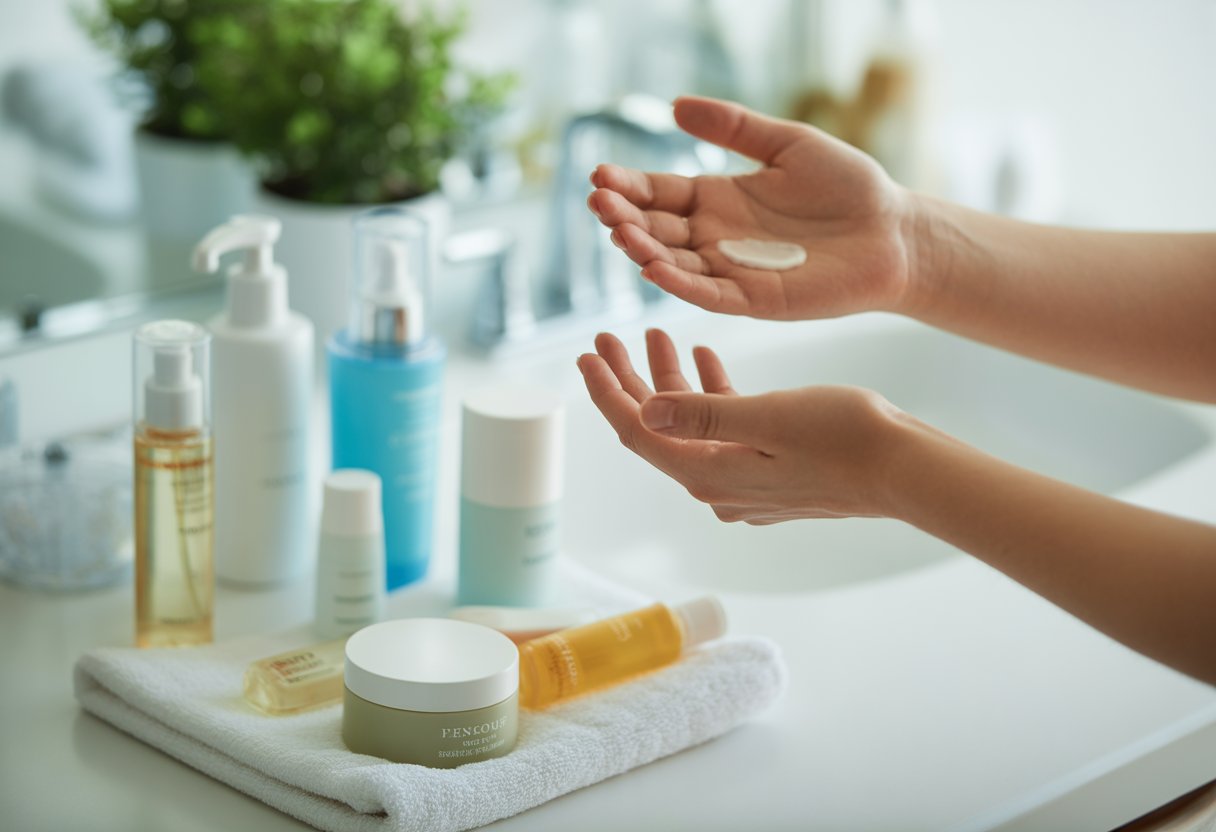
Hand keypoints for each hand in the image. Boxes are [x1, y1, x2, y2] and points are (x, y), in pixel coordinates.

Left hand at [576, 329, 906, 522]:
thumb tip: (646, 415)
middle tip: (606, 335)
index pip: (638, 432)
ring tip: (658, 333)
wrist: (906, 470)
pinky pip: (724, 427)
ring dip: (672, 379)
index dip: (607, 392)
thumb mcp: (766, 417)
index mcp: (709, 473)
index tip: (585, 354)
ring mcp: (744, 480)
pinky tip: (706, 356)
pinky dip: (711, 392)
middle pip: (657, 428)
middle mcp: (718, 484)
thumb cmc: (844, 438)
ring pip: (690, 424)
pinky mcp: (769, 469)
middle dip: (630, 379)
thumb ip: (704, 414)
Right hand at [588, 96, 921, 320]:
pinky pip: (708, 295)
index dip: (628, 186)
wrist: (895, 231)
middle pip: (656, 230)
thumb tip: (675, 105)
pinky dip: (680, 284)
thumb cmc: (848, 186)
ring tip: (618, 231)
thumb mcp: (786, 143)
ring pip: (674, 264)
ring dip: (642, 250)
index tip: (599, 175)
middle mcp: (715, 238)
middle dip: (624, 218)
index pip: (658, 194)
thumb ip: (733, 128)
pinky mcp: (754, 300)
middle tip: (597, 202)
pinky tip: (653, 268)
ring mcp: (731, 271)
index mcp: (717, 199)